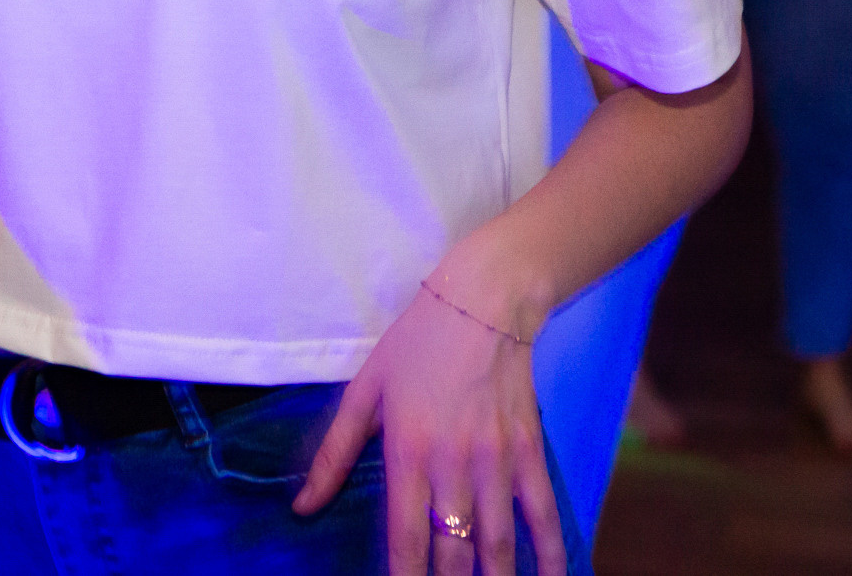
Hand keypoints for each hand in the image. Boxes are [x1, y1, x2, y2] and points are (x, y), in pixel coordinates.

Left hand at [294, 284, 562, 575]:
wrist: (483, 301)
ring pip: (498, 543)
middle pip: (454, 551)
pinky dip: (549, 553)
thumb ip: (334, 453)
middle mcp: (454, 463)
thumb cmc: (416, 343)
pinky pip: (542, 512)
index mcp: (408, 451)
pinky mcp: (528, 451)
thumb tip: (302, 506)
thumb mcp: (364, 390)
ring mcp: (497, 460)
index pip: (406, 538)